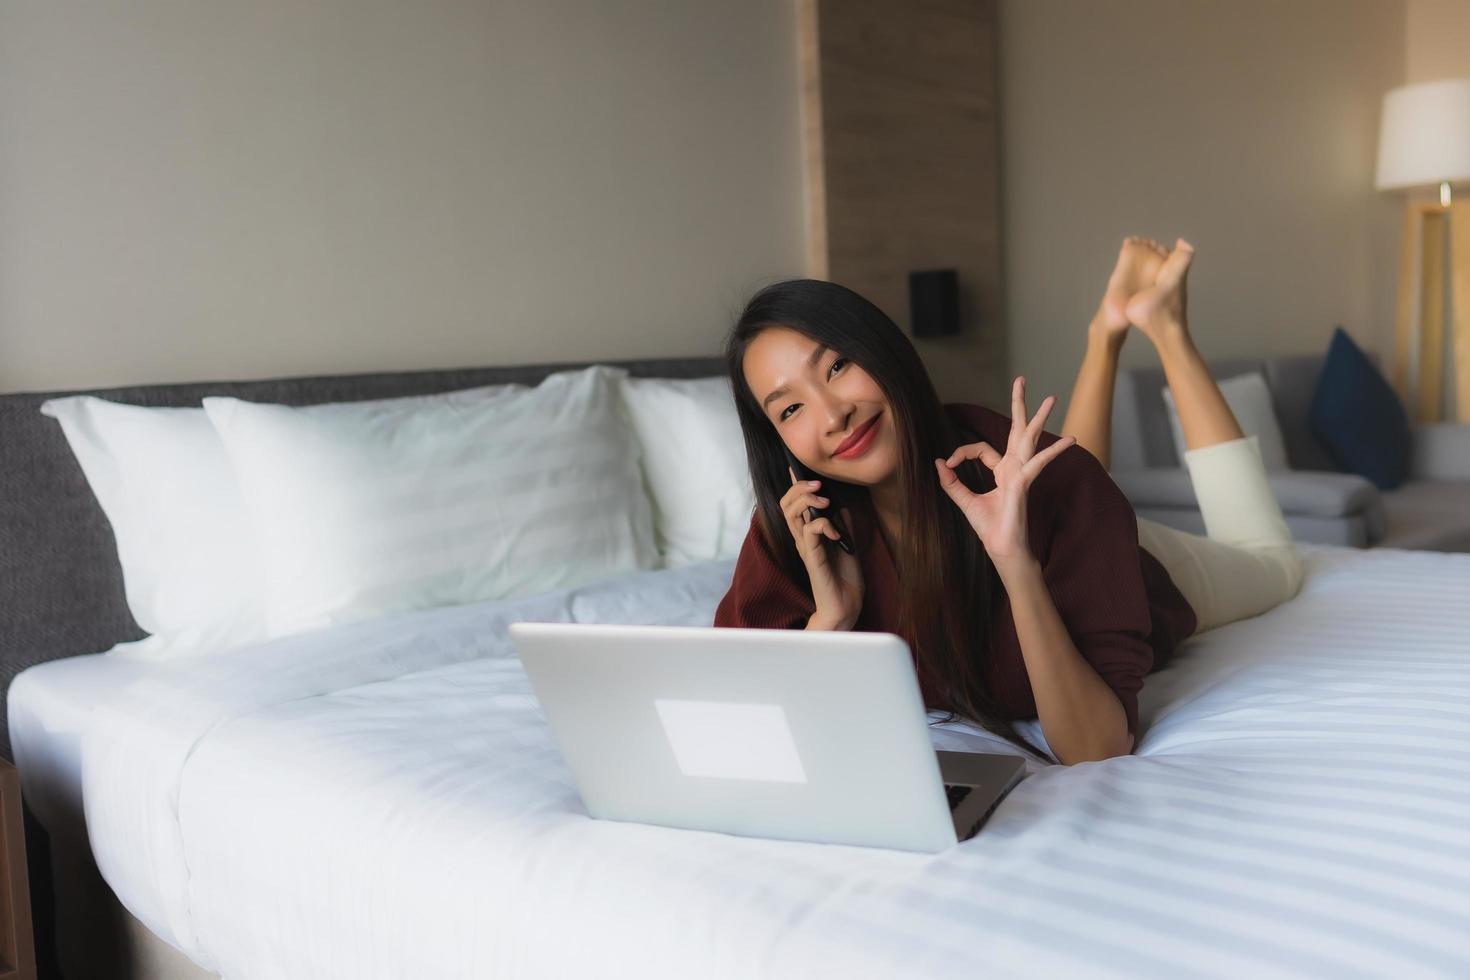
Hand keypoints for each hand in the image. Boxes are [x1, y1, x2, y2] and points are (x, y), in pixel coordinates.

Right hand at [782, 466, 863, 628]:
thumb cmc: (845, 577)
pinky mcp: (812, 559)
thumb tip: (841, 504)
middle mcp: (802, 539)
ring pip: (792, 515)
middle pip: (786, 505)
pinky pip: (810, 533)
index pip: (793, 504)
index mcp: (808, 534)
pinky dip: (824, 525)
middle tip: (817, 485)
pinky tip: (836, 533)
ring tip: (824, 502)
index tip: (795, 467)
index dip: (793, 485)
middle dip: (799, 488)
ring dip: (808, 502)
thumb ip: (841, 524)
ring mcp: (806, 548)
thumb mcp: (847, 543)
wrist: (846, 606)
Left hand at [934, 377, 1074, 567]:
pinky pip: (1038, 463)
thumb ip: (951, 482)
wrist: (1001, 548)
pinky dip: (1052, 452)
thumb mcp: (963, 500)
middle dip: (1019, 405)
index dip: (961, 452)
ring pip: (1031, 438)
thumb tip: (938, 462)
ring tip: (1051, 398)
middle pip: (1017, 430)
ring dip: (1039, 418)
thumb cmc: (989, 527)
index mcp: (1002, 471)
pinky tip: (1070, 441)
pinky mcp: (1025, 482)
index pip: (981, 449)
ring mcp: (1022, 473)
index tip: (947, 463)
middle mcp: (1014, 468)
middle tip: (1022, 380)